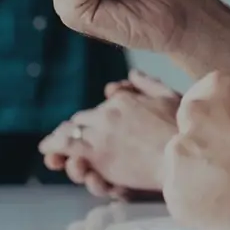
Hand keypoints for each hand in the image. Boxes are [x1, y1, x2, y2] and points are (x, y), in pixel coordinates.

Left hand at [40, 70, 180, 195]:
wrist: (182, 156)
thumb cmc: (183, 131)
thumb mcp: (170, 98)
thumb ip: (149, 84)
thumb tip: (133, 73)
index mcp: (124, 100)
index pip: (102, 106)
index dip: (96, 116)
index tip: (94, 123)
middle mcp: (108, 113)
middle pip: (82, 119)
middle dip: (74, 129)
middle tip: (67, 136)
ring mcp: (100, 133)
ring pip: (70, 132)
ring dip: (60, 138)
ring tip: (51, 145)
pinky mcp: (95, 153)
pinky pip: (64, 147)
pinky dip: (53, 148)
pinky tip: (46, 151)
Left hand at [161, 72, 229, 229]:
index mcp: (217, 86)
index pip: (200, 107)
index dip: (218, 131)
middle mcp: (193, 114)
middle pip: (187, 135)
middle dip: (204, 153)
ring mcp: (180, 153)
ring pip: (182, 168)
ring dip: (199, 181)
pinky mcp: (175, 192)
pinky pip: (181, 199)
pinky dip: (198, 207)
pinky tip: (227, 210)